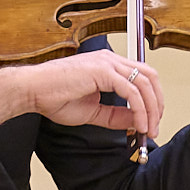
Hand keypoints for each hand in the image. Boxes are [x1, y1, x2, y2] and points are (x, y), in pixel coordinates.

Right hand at [0, 49, 162, 135]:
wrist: (32, 91)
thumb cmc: (53, 96)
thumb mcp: (92, 111)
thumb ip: (115, 115)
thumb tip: (137, 121)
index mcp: (108, 65)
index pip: (142, 78)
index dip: (152, 100)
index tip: (150, 122)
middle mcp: (110, 60)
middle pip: (150, 77)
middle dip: (157, 104)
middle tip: (155, 126)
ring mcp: (107, 63)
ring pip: (145, 83)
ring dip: (151, 109)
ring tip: (149, 129)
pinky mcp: (102, 71)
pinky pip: (131, 92)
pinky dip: (139, 110)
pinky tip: (139, 125)